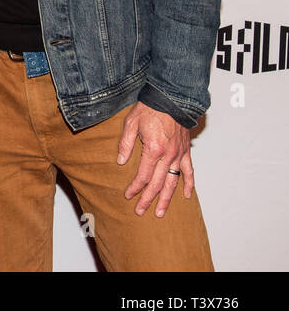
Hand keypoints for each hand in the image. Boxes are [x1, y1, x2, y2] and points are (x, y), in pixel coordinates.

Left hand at [117, 102, 193, 216]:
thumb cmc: (149, 109)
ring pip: (173, 181)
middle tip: (141, 211)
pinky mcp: (185, 152)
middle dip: (148, 198)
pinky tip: (185, 196)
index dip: (135, 187)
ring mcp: (179, 155)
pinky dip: (189, 184)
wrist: (171, 98)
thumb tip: (120, 162)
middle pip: (157, 183)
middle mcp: (168, 155)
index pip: (143, 175)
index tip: (128, 195)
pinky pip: (189, 171)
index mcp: (154, 149)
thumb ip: (125, 144)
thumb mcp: (130, 124)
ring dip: (166, 198)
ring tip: (160, 212)